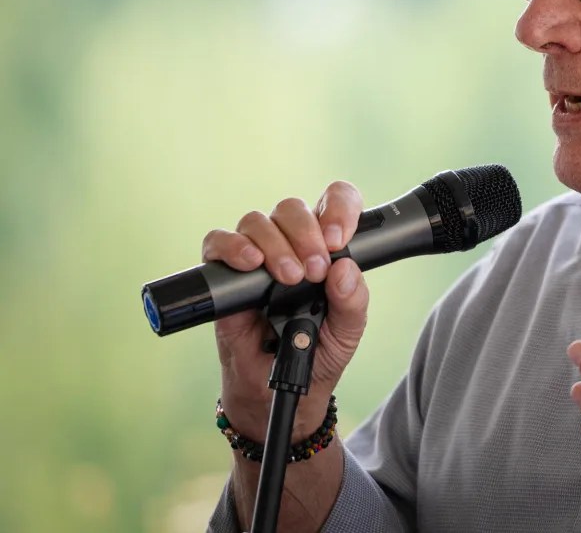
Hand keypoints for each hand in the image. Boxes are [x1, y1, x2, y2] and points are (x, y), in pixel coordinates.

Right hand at [202, 181, 370, 439]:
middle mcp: (291, 243)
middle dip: (306, 233)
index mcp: (326, 247)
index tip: (339, 238)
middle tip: (315, 269)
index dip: (339, 208)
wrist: (278, 387)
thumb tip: (345, 268)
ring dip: (275, 244)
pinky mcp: (225, 275)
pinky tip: (250, 264)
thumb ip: (353, 301)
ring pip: (258, 221)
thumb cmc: (317, 352)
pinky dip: (232, 247)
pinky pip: (217, 242)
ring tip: (289, 278)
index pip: (335, 202)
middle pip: (292, 208)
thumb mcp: (348, 331)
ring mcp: (256, 256)